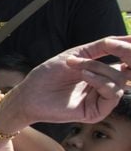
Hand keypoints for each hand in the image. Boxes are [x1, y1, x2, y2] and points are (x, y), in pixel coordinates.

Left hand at [2, 36, 130, 128]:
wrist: (29, 93)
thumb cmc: (48, 74)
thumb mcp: (78, 54)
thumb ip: (103, 46)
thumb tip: (130, 37)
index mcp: (102, 73)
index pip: (126, 62)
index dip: (129, 51)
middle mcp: (104, 87)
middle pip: (128, 71)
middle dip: (126, 55)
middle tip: (118, 47)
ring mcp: (101, 101)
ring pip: (119, 80)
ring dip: (99, 68)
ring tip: (79, 66)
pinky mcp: (97, 112)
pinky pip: (112, 94)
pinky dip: (100, 81)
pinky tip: (84, 75)